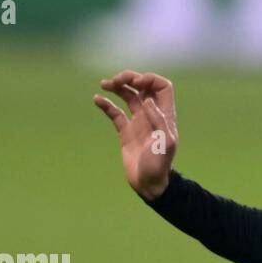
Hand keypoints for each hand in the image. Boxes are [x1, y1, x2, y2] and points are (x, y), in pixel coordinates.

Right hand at [93, 71, 177, 200]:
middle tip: (117, 80)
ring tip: (105, 84)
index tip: (137, 83)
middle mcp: (151, 115)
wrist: (148, 184)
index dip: (150, 79)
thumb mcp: (164, 143)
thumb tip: (147, 99)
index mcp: (164, 115)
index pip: (161, 86)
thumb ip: (158, 120)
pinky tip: (97, 99)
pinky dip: (106, 104)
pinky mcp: (125, 131)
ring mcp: (138, 122)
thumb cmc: (159, 165)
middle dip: (130, 78)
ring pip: (128, 96)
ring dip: (117, 87)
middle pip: (143, 86)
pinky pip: (115, 112)